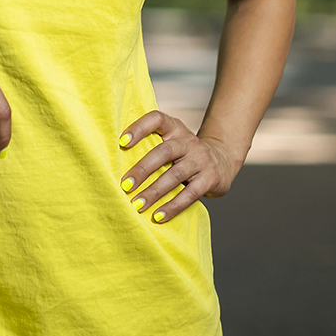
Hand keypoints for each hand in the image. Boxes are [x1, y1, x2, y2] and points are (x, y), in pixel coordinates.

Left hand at [118, 110, 239, 221]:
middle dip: (142, 170)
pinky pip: (189, 194)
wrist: (221, 160)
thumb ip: (150, 145)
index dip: (139, 128)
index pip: (157, 119)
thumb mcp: (171, 142)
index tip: (121, 142)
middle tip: (125, 185)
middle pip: (164, 152)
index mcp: (175, 128)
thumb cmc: (183, 154)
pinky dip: (172, 206)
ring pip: (175, 175)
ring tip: (137, 204)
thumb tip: (113, 162)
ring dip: (154, 191)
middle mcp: (188, 141)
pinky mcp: (210, 178)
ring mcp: (201, 159)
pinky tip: (158, 215)